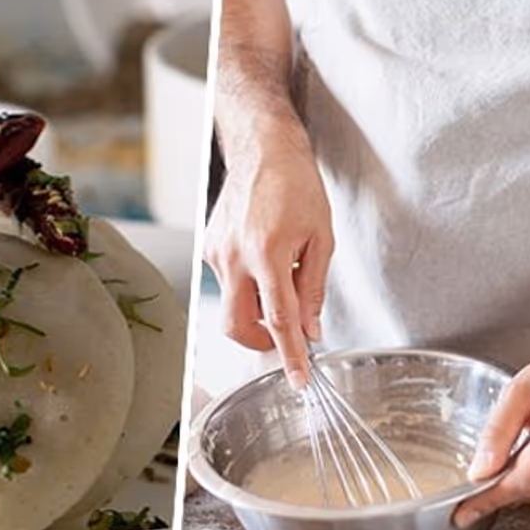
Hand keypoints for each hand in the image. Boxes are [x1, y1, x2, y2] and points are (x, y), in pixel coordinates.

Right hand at [204, 116, 332, 389]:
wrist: (264, 150)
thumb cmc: (296, 186)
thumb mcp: (321, 238)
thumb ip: (313, 288)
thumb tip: (310, 328)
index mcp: (267, 254)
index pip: (278, 320)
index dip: (290, 355)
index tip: (298, 379)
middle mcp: (235, 257)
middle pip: (238, 325)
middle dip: (260, 342)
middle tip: (283, 338)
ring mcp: (217, 253)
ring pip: (234, 303)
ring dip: (257, 305)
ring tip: (281, 274)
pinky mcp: (208, 247)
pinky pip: (227, 281)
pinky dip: (248, 283)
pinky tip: (264, 258)